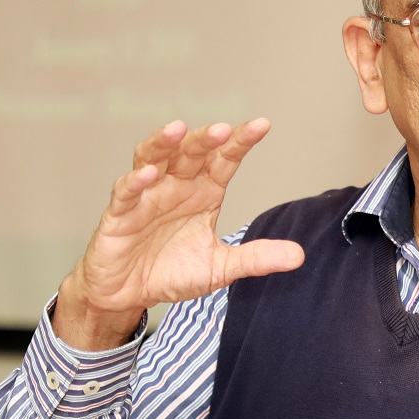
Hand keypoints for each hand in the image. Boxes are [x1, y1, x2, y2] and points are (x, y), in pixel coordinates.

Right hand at [53, 119, 304, 349]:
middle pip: (190, 152)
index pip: (224, 160)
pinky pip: (126, 192)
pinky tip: (148, 174)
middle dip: (205, 139)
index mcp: (203, 192)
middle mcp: (176, 186)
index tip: (262, 125)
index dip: (240, 142)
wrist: (129, 294)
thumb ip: (256, 258)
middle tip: (222, 129)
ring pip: (153, 158)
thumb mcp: (220, 267)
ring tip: (177, 130)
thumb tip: (299, 256)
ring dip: (163, 143)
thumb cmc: (173, 271)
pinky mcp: (119, 214)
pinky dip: (135, 181)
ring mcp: (146, 196)